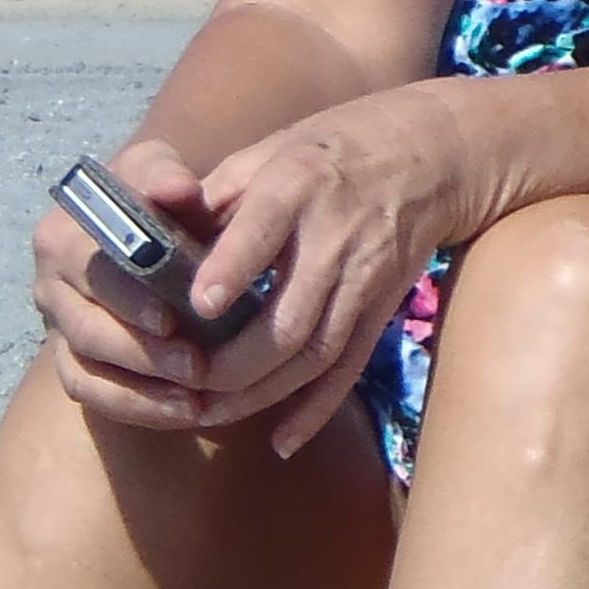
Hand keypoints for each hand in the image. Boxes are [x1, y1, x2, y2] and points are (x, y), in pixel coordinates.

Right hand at [29, 137, 227, 430]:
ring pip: (86, 368)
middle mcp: (49, 282)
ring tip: (196, 399)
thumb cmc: (155, 195)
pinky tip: (184, 412)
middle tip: (197, 367)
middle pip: (86, 328)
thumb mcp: (155, 170)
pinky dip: (135, 407)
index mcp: (62, 234)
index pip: (86, 271)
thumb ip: (162, 175)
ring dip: (142, 388)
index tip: (171, 319)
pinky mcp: (72, 360)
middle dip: (141, 352)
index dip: (127, 298)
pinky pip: (91, 394)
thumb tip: (177, 188)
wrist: (148, 227)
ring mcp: (58, 326)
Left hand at [184, 86, 484, 454]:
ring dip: (262, 395)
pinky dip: (317, 409)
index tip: (200, 304)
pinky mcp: (383, 306)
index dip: (233, 268)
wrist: (437, 152)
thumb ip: (214, 199)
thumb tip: (151, 245)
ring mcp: (365, 277)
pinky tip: (282, 441)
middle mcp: (335, 236)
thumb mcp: (270, 150)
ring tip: (210, 415)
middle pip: (289, 317)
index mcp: (298, 184)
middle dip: (233, 364)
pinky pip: (349, 368)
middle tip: (183, 385)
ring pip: (315, 354)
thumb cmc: (333, 148)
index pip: (265, 229)